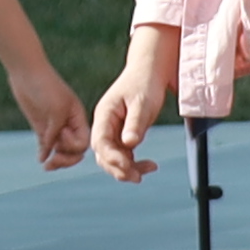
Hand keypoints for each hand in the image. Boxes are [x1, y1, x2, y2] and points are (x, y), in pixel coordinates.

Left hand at [4, 61, 94, 169]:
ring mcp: (54, 126)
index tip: (61, 134)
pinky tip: (41, 159)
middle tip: (53, 163)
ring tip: (47, 165)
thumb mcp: (56, 108)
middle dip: (67, 159)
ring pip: (60, 150)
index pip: (84, 141)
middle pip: (75, 150)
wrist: (27, 72)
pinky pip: (45, 145)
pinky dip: (44, 153)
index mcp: (78, 118)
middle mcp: (69, 124)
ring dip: (56, 159)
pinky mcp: (40, 126)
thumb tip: (48, 153)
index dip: (74, 146)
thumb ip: (56, 131)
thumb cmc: (46, 87)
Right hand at [91, 29, 177, 182]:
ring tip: (149, 169)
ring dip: (127, 169)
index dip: (111, 156)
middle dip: (118, 168)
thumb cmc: (145, 84)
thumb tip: (129, 143)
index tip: (128, 165)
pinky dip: (134, 163)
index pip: (99, 141)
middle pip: (103, 154)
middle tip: (138, 177)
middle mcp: (104, 125)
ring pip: (113, 158)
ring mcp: (112, 131)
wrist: (148, 72)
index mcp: (104, 114)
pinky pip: (124, 155)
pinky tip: (150, 164)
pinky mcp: (122, 135)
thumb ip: (135, 123)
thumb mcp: (142, 103)